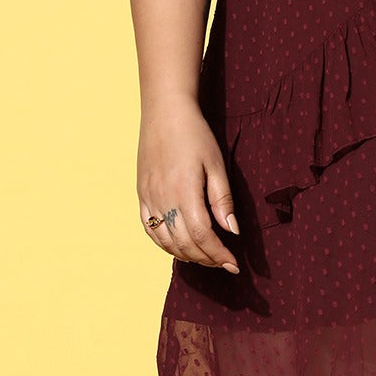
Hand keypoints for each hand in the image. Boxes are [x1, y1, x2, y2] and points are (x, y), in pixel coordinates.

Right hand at [136, 101, 241, 273]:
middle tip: (224, 263)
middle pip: (184, 244)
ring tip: (206, 257)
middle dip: (206, 259)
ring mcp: (148, 198)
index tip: (234, 264)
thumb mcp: (215, 163)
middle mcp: (163, 199)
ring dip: (187, 255)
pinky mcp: (141, 194)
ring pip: (165, 241)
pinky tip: (179, 247)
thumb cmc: (195, 134)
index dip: (218, 254)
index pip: (202, 236)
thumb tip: (232, 231)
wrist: (165, 111)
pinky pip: (150, 229)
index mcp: (184, 191)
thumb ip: (222, 199)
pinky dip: (165, 244)